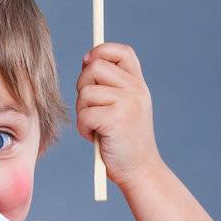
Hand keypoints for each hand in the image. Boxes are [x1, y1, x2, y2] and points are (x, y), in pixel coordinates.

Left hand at [76, 42, 161, 190]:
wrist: (139, 169)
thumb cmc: (123, 141)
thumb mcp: (123, 107)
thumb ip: (110, 86)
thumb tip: (87, 61)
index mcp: (138, 83)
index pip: (121, 51)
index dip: (100, 51)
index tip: (87, 64)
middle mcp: (135, 88)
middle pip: (94, 67)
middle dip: (82, 87)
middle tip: (88, 108)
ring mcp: (127, 102)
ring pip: (85, 93)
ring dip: (81, 112)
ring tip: (94, 126)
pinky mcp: (116, 119)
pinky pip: (84, 115)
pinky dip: (83, 128)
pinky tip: (94, 137)